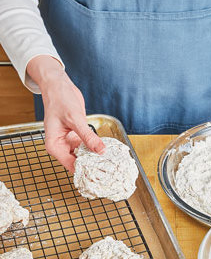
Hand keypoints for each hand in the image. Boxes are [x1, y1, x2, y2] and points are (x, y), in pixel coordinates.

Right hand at [27, 55, 104, 171]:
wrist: (59, 86)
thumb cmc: (60, 100)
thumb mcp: (75, 119)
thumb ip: (88, 137)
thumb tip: (100, 150)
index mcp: (54, 146)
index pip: (71, 165)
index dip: (84, 169)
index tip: (99, 172)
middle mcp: (61, 146)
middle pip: (77, 162)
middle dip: (91, 164)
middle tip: (108, 168)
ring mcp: (69, 142)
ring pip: (83, 155)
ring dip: (94, 156)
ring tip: (109, 160)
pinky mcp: (76, 136)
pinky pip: (86, 146)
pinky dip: (94, 147)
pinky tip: (104, 149)